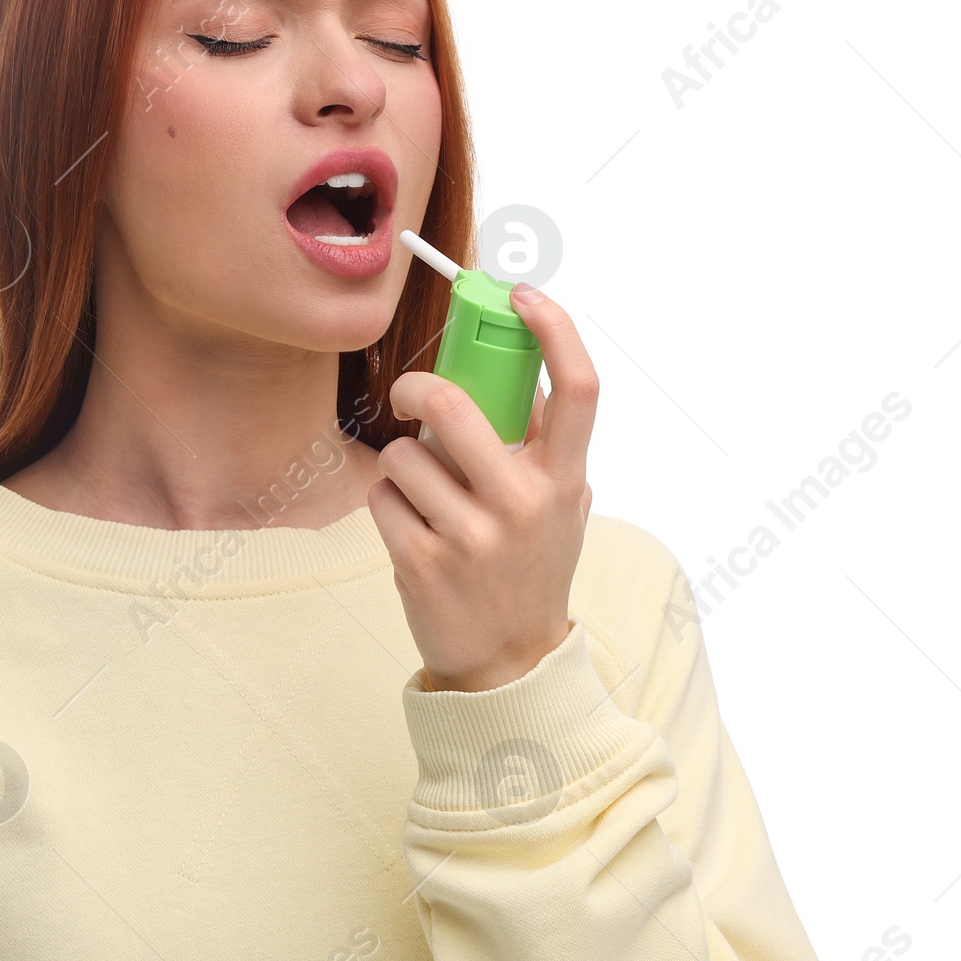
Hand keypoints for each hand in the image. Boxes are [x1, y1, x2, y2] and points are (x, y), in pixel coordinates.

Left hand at [366, 282, 597, 692]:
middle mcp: (524, 503)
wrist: (509, 665)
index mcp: (565, 479)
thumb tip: (517, 374)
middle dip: (418, 386)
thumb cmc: (530, 568)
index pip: (578, 387)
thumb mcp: (562, 508)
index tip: (520, 295)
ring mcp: (472, 536)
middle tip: (409, 393)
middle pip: (457, 402)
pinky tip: (412, 530)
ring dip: (402, 465)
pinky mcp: (423, 563)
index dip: (553, 327)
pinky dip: (388, 504)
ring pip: (405, 453)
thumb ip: (546, 448)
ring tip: (423, 496)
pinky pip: (383, 497)